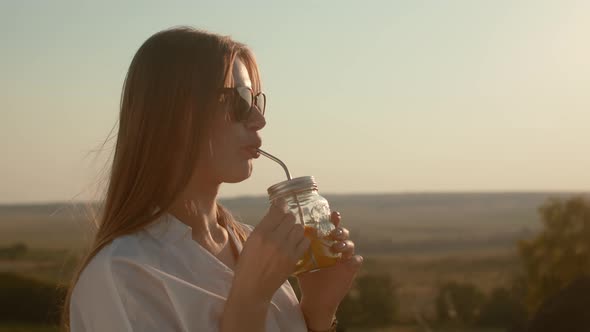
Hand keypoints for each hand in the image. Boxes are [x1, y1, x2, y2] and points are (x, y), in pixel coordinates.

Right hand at [231, 199, 310, 301]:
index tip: (281, 205)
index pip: (277, 211)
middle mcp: (274, 239)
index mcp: (260, 234)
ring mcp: (286, 249)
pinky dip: (301, 240)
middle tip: (284, 224)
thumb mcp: (250, 242)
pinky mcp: (294, 259)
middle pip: (290, 217)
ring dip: (295, 229)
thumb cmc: (247, 264)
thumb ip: (264, 227)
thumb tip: (276, 211)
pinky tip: (294, 244)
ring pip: (299, 228)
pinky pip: (305, 241)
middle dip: (288, 218)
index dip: (281, 205)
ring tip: (289, 234)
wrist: (253, 288)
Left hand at [297, 211, 362, 329]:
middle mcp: (336, 248)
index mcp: (326, 242)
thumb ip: (296, 245)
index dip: (334, 219)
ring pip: (350, 245)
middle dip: (340, 230)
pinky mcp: (350, 270)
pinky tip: (351, 260)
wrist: (314, 297)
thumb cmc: (307, 275)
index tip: (333, 214)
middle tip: (333, 233)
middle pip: (343, 233)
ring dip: (345, 243)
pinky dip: (355, 259)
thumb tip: (283, 229)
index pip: (331, 227)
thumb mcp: (301, 258)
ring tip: (336, 246)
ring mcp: (344, 258)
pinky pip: (357, 261)